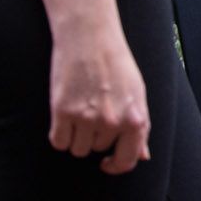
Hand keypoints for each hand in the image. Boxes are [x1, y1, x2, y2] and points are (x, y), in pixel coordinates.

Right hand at [48, 23, 151, 175]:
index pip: (127, 160)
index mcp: (136, 118)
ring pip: (77, 149)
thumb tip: (142, 156)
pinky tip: (64, 115)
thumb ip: (139, 126)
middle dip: (94, 135)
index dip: (115, 165)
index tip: (106, 163)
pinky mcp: (63, 111)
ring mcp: (87, 118)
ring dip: (76, 136)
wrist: (89, 35)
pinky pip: (58, 142)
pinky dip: (59, 134)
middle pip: (97, 150)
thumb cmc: (115, 61)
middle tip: (93, 107)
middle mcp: (112, 122)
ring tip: (79, 109)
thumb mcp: (137, 92)